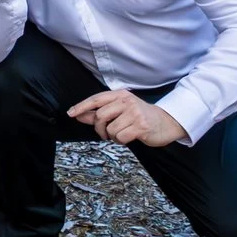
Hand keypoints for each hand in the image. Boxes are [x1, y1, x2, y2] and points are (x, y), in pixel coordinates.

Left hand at [67, 89, 186, 147]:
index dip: (81, 106)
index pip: (96, 99)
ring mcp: (135, 113)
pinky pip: (120, 137)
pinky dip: (120, 141)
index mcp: (120, 95)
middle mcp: (127, 101)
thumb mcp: (119, 111)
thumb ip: (99, 113)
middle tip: (105, 133)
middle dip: (99, 128)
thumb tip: (78, 115)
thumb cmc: (139, 117)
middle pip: (100, 116)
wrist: (166, 122)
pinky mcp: (141, 126)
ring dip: (112, 136)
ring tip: (122, 133)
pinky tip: (128, 137)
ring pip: (110, 129)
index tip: (70, 113)